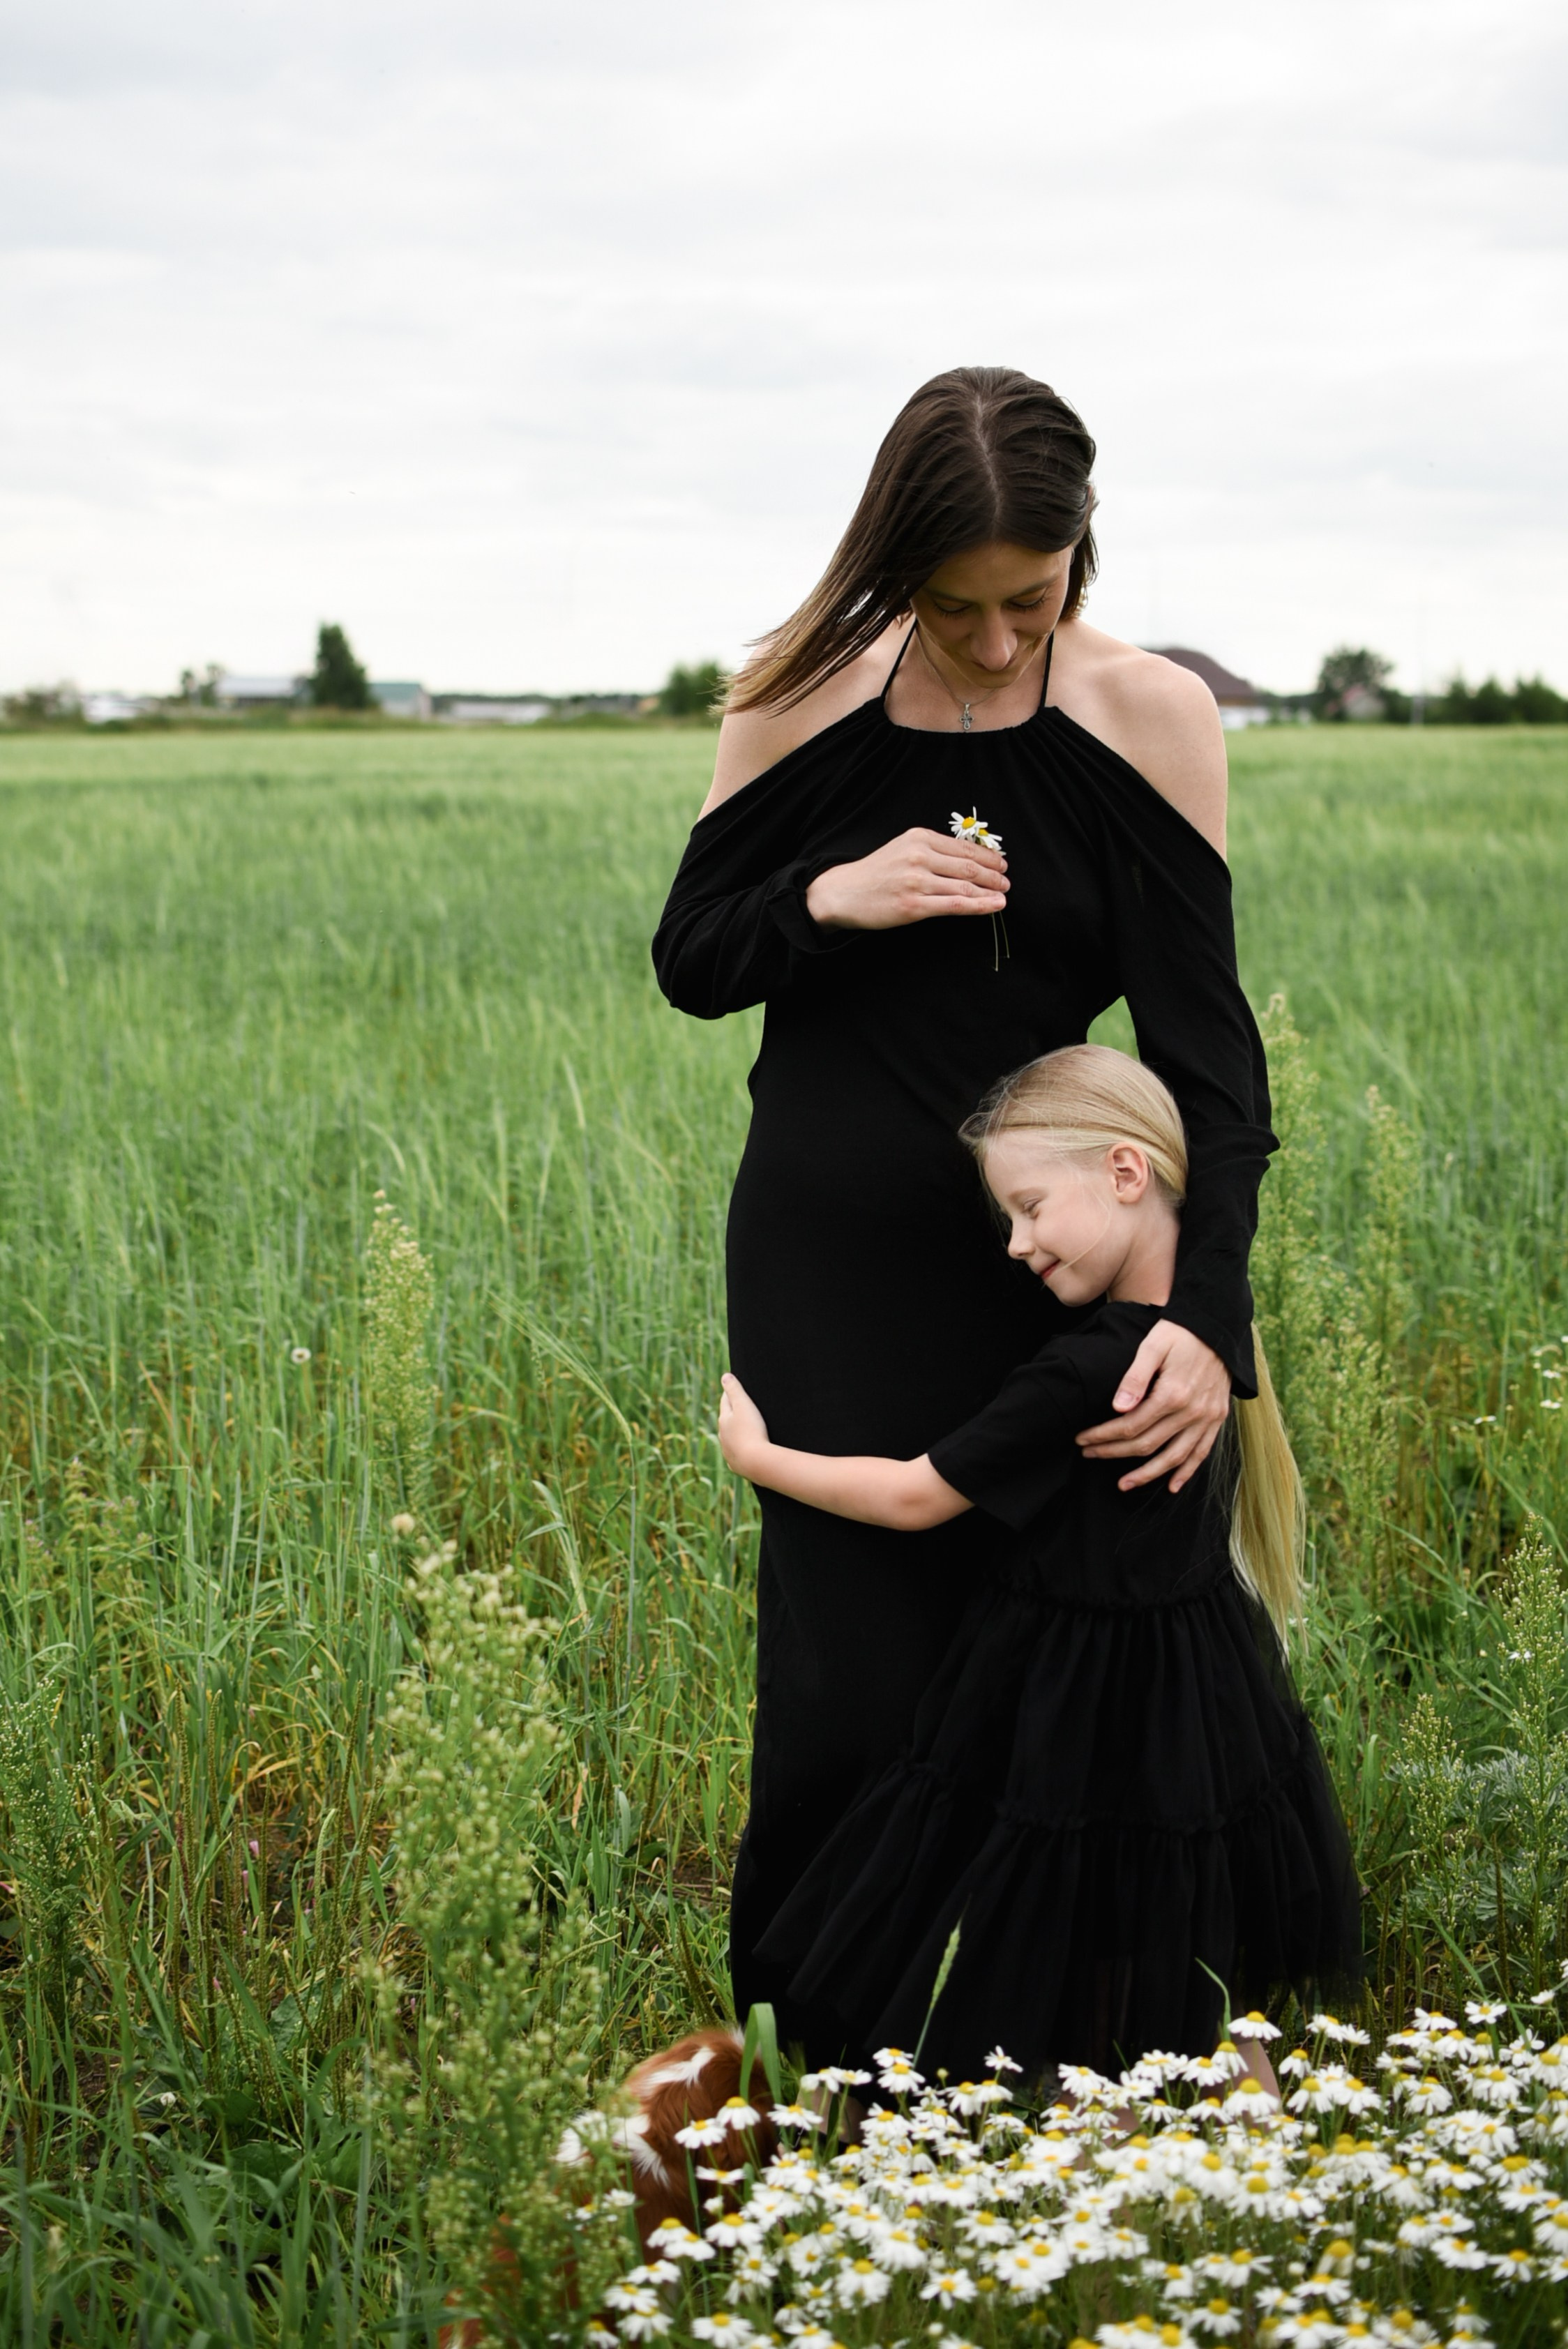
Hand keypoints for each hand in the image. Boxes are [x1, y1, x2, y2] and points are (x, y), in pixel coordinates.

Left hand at [718, 1372, 770, 1475]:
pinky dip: (740, 1450)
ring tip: (743, 1428)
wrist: (755, 1462)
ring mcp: (728, 1451)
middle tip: (741, 1406)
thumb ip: (734, 1390)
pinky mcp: (736, 1464)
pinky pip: (736, 1455)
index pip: (725, 1401)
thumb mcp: (744, 1405)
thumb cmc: (751, 1431)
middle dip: (732, 1413)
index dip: (730, 1393)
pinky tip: (743, 1451)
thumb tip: (725, 1376)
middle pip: (726, 1420)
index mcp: (723, 1419)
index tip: (734, 1386)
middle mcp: (722, 1435)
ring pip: (730, 1438)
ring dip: (735, 1432)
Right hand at [805, 827, 1008, 930]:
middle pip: (968, 865)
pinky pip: (955, 905)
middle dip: (993, 874)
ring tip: (1003, 895)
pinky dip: (980, 906)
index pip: (963, 847)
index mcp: (919, 837)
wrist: (844, 892)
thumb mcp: (902, 848)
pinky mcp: (914, 906)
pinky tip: (994, 906)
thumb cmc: (875, 873)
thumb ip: (931, 850)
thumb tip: (968, 859)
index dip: (987, 857)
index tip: (1001, 864)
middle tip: (1007, 881)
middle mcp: (919, 856)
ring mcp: (917, 881)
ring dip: (990, 891)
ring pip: (965, 885)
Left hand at [1075, 1320, 1229, 1493]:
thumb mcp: (1153, 1346)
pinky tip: (1171, 1486)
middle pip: (1147, 1444)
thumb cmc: (1179, 1333)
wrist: (1217, 1327)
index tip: (1082, 1439)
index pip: (1130, 1426)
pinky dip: (1187, 1472)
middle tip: (1090, 1455)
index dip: (1103, 1435)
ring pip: (1174, 1458)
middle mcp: (1191, 1411)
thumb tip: (1117, 1408)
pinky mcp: (1217, 1418)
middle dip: (1114, 1453)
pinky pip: (1201, 1453)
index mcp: (1172, 1394)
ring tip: (1123, 1485)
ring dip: (1147, 1474)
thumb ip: (1135, 1378)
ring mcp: (1207, 1418)